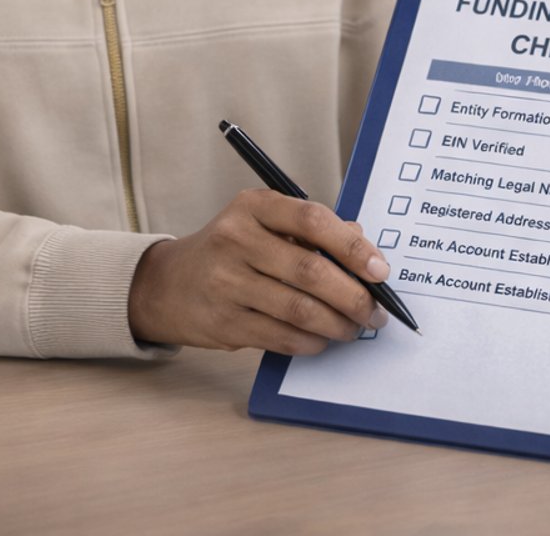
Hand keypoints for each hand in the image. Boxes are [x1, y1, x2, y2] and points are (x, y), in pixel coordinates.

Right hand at [127, 189, 390, 354]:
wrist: (168, 284)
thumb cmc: (232, 250)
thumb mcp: (264, 224)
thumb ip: (313, 232)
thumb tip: (365, 252)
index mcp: (254, 206)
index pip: (312, 220)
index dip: (353, 247)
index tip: (380, 270)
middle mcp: (236, 240)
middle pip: (310, 270)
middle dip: (354, 296)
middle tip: (376, 311)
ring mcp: (226, 283)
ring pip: (299, 309)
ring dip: (337, 324)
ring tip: (354, 328)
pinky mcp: (224, 322)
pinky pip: (281, 336)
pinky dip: (311, 342)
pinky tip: (322, 340)